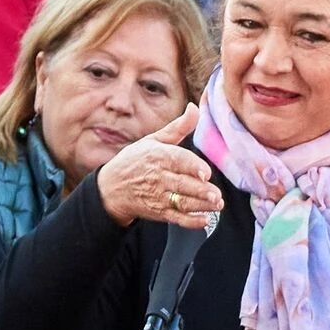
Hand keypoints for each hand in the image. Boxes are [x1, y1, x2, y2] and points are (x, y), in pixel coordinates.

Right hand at [96, 102, 223, 228]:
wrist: (112, 187)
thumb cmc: (136, 160)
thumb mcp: (154, 140)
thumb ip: (178, 127)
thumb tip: (195, 108)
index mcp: (158, 156)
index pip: (178, 160)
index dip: (193, 167)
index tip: (205, 173)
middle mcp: (158, 177)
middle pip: (183, 184)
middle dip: (202, 191)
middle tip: (217, 195)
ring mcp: (159, 196)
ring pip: (183, 202)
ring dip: (201, 205)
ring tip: (216, 205)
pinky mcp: (159, 213)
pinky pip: (177, 219)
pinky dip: (191, 222)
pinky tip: (204, 220)